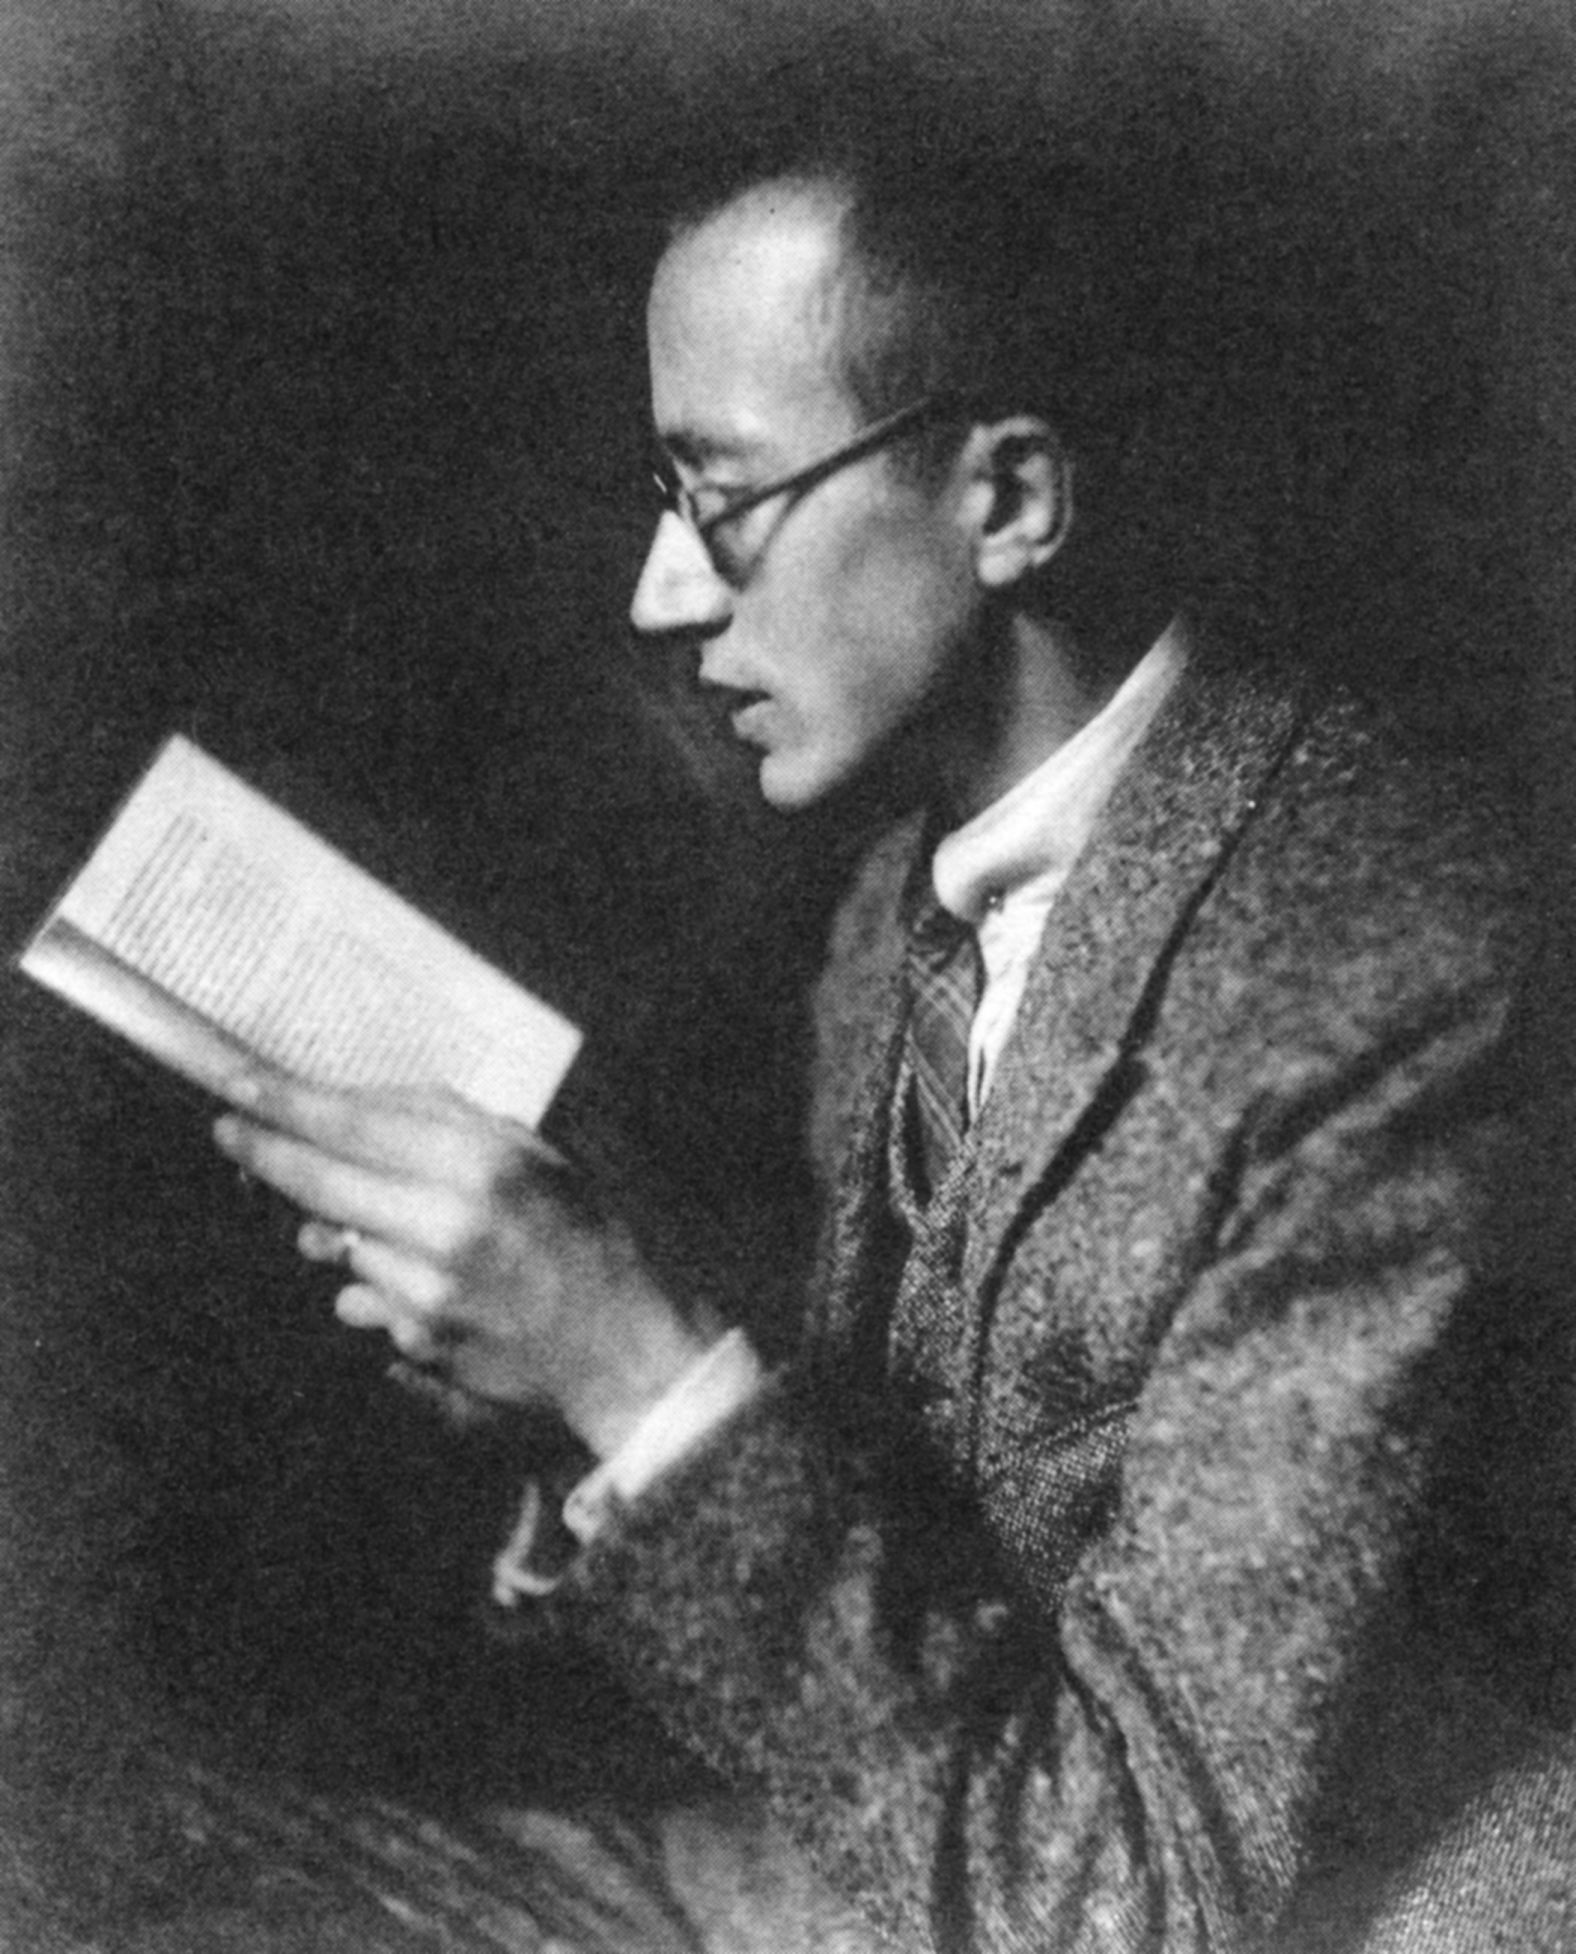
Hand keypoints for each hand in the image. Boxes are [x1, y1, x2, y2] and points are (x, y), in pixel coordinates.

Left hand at [212, 1069, 711, 1457]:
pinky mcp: (419, 1341)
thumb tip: (355, 1109)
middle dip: (266, 1153)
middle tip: (231, 1132)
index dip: (287, 1103)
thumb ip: (450, 1126)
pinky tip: (424, 1280)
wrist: (622, 1345)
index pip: (357, 1124)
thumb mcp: (534, 1156)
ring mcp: (428, 1291)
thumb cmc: (585, 1236)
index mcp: (482, 1165)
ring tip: (392, 1224)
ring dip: (337, 1227)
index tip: (238, 1085)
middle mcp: (448, 1225)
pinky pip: (362, 1297)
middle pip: (320, 1182)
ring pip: (336, 1243)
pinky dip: (375, 1282)